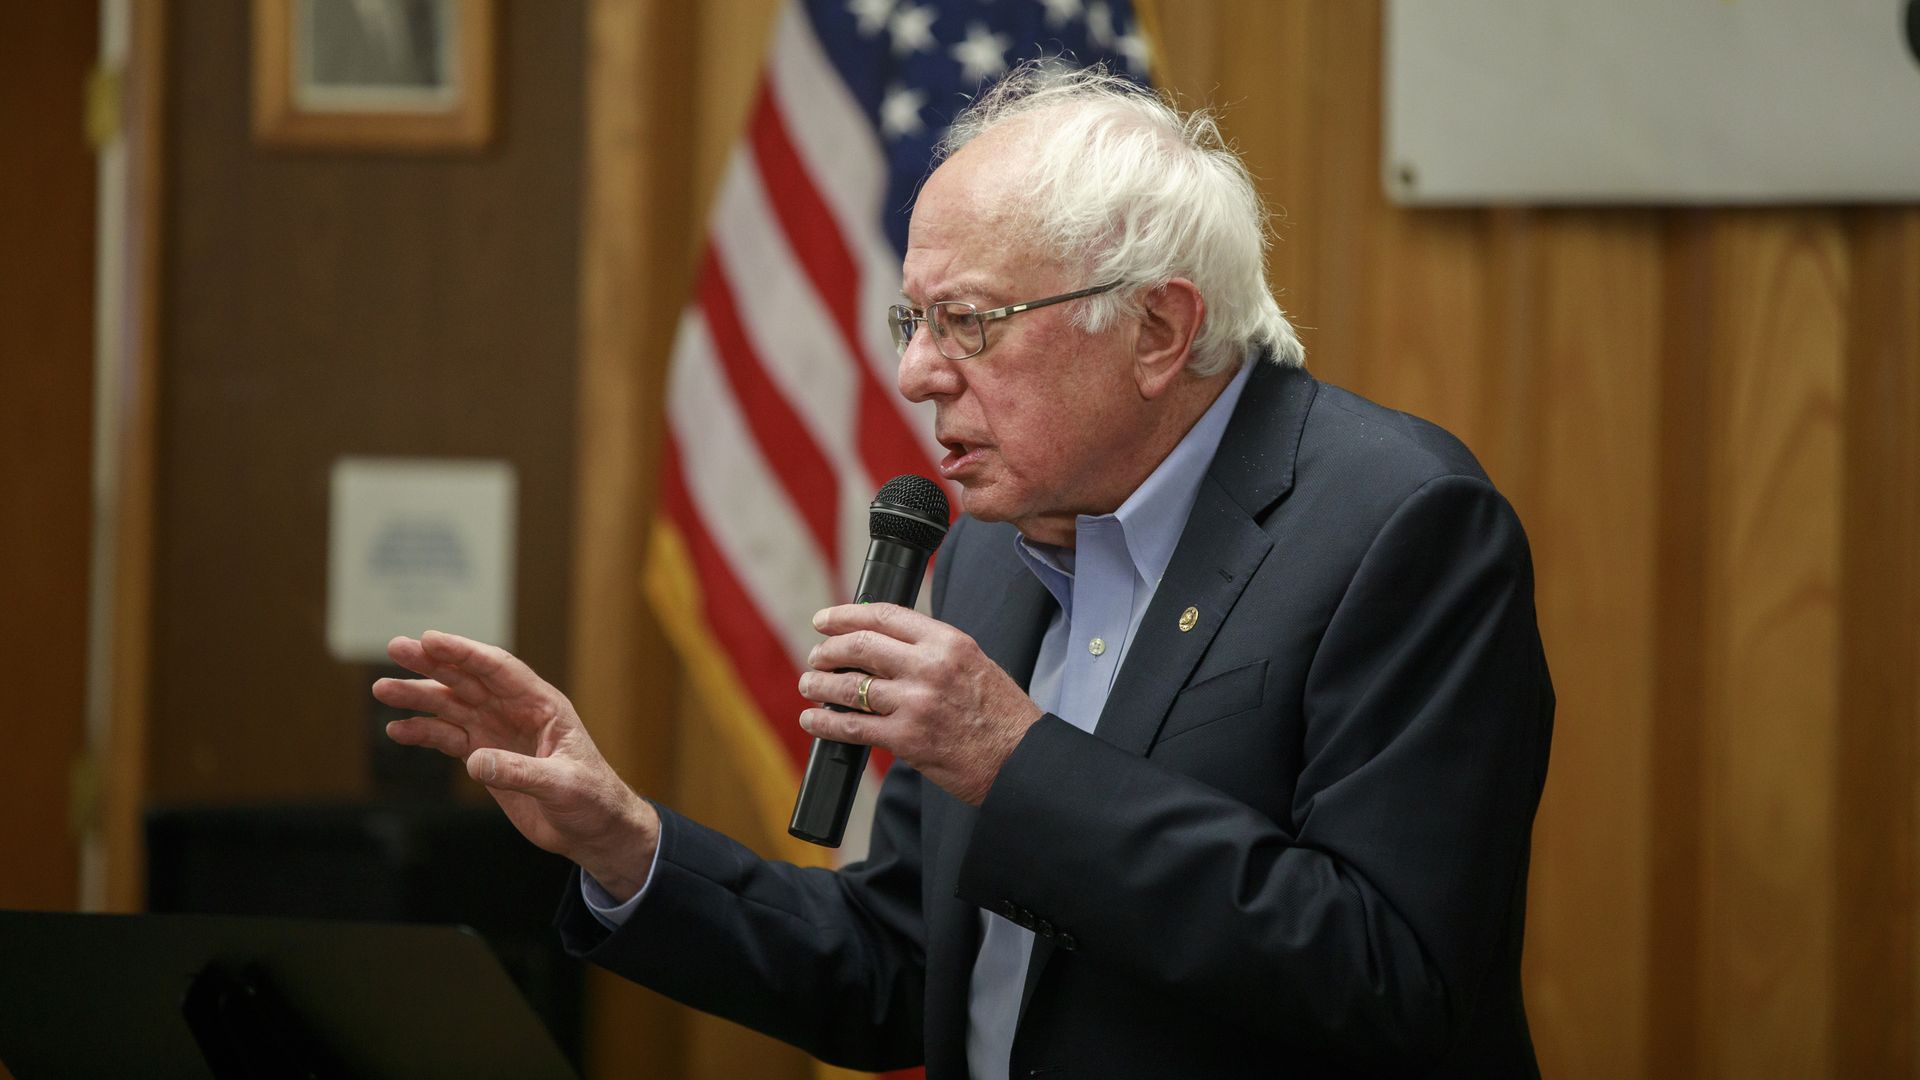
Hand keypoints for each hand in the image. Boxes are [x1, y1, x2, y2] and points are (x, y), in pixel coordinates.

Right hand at [373, 631, 658, 900]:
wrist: (594, 830)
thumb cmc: (593, 799)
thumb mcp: (563, 785)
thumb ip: (520, 772)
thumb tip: (474, 761)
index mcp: (542, 705)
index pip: (499, 669)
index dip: (465, 652)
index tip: (430, 639)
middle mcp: (516, 712)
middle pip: (468, 679)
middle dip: (432, 663)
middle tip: (395, 648)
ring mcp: (498, 732)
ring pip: (452, 705)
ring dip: (419, 696)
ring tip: (382, 689)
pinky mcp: (486, 757)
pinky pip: (449, 738)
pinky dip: (423, 732)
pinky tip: (397, 730)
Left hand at [798, 604, 1041, 805]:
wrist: (1020, 760)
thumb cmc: (1001, 715)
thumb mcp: (973, 664)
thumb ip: (933, 650)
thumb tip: (887, 644)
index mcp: (948, 642)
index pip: (884, 616)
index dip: (846, 615)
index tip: (825, 621)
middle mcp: (930, 667)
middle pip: (860, 646)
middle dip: (828, 650)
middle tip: (816, 656)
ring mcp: (916, 703)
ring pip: (850, 686)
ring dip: (820, 684)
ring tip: (809, 685)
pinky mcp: (906, 739)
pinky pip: (853, 726)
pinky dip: (825, 722)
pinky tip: (812, 719)